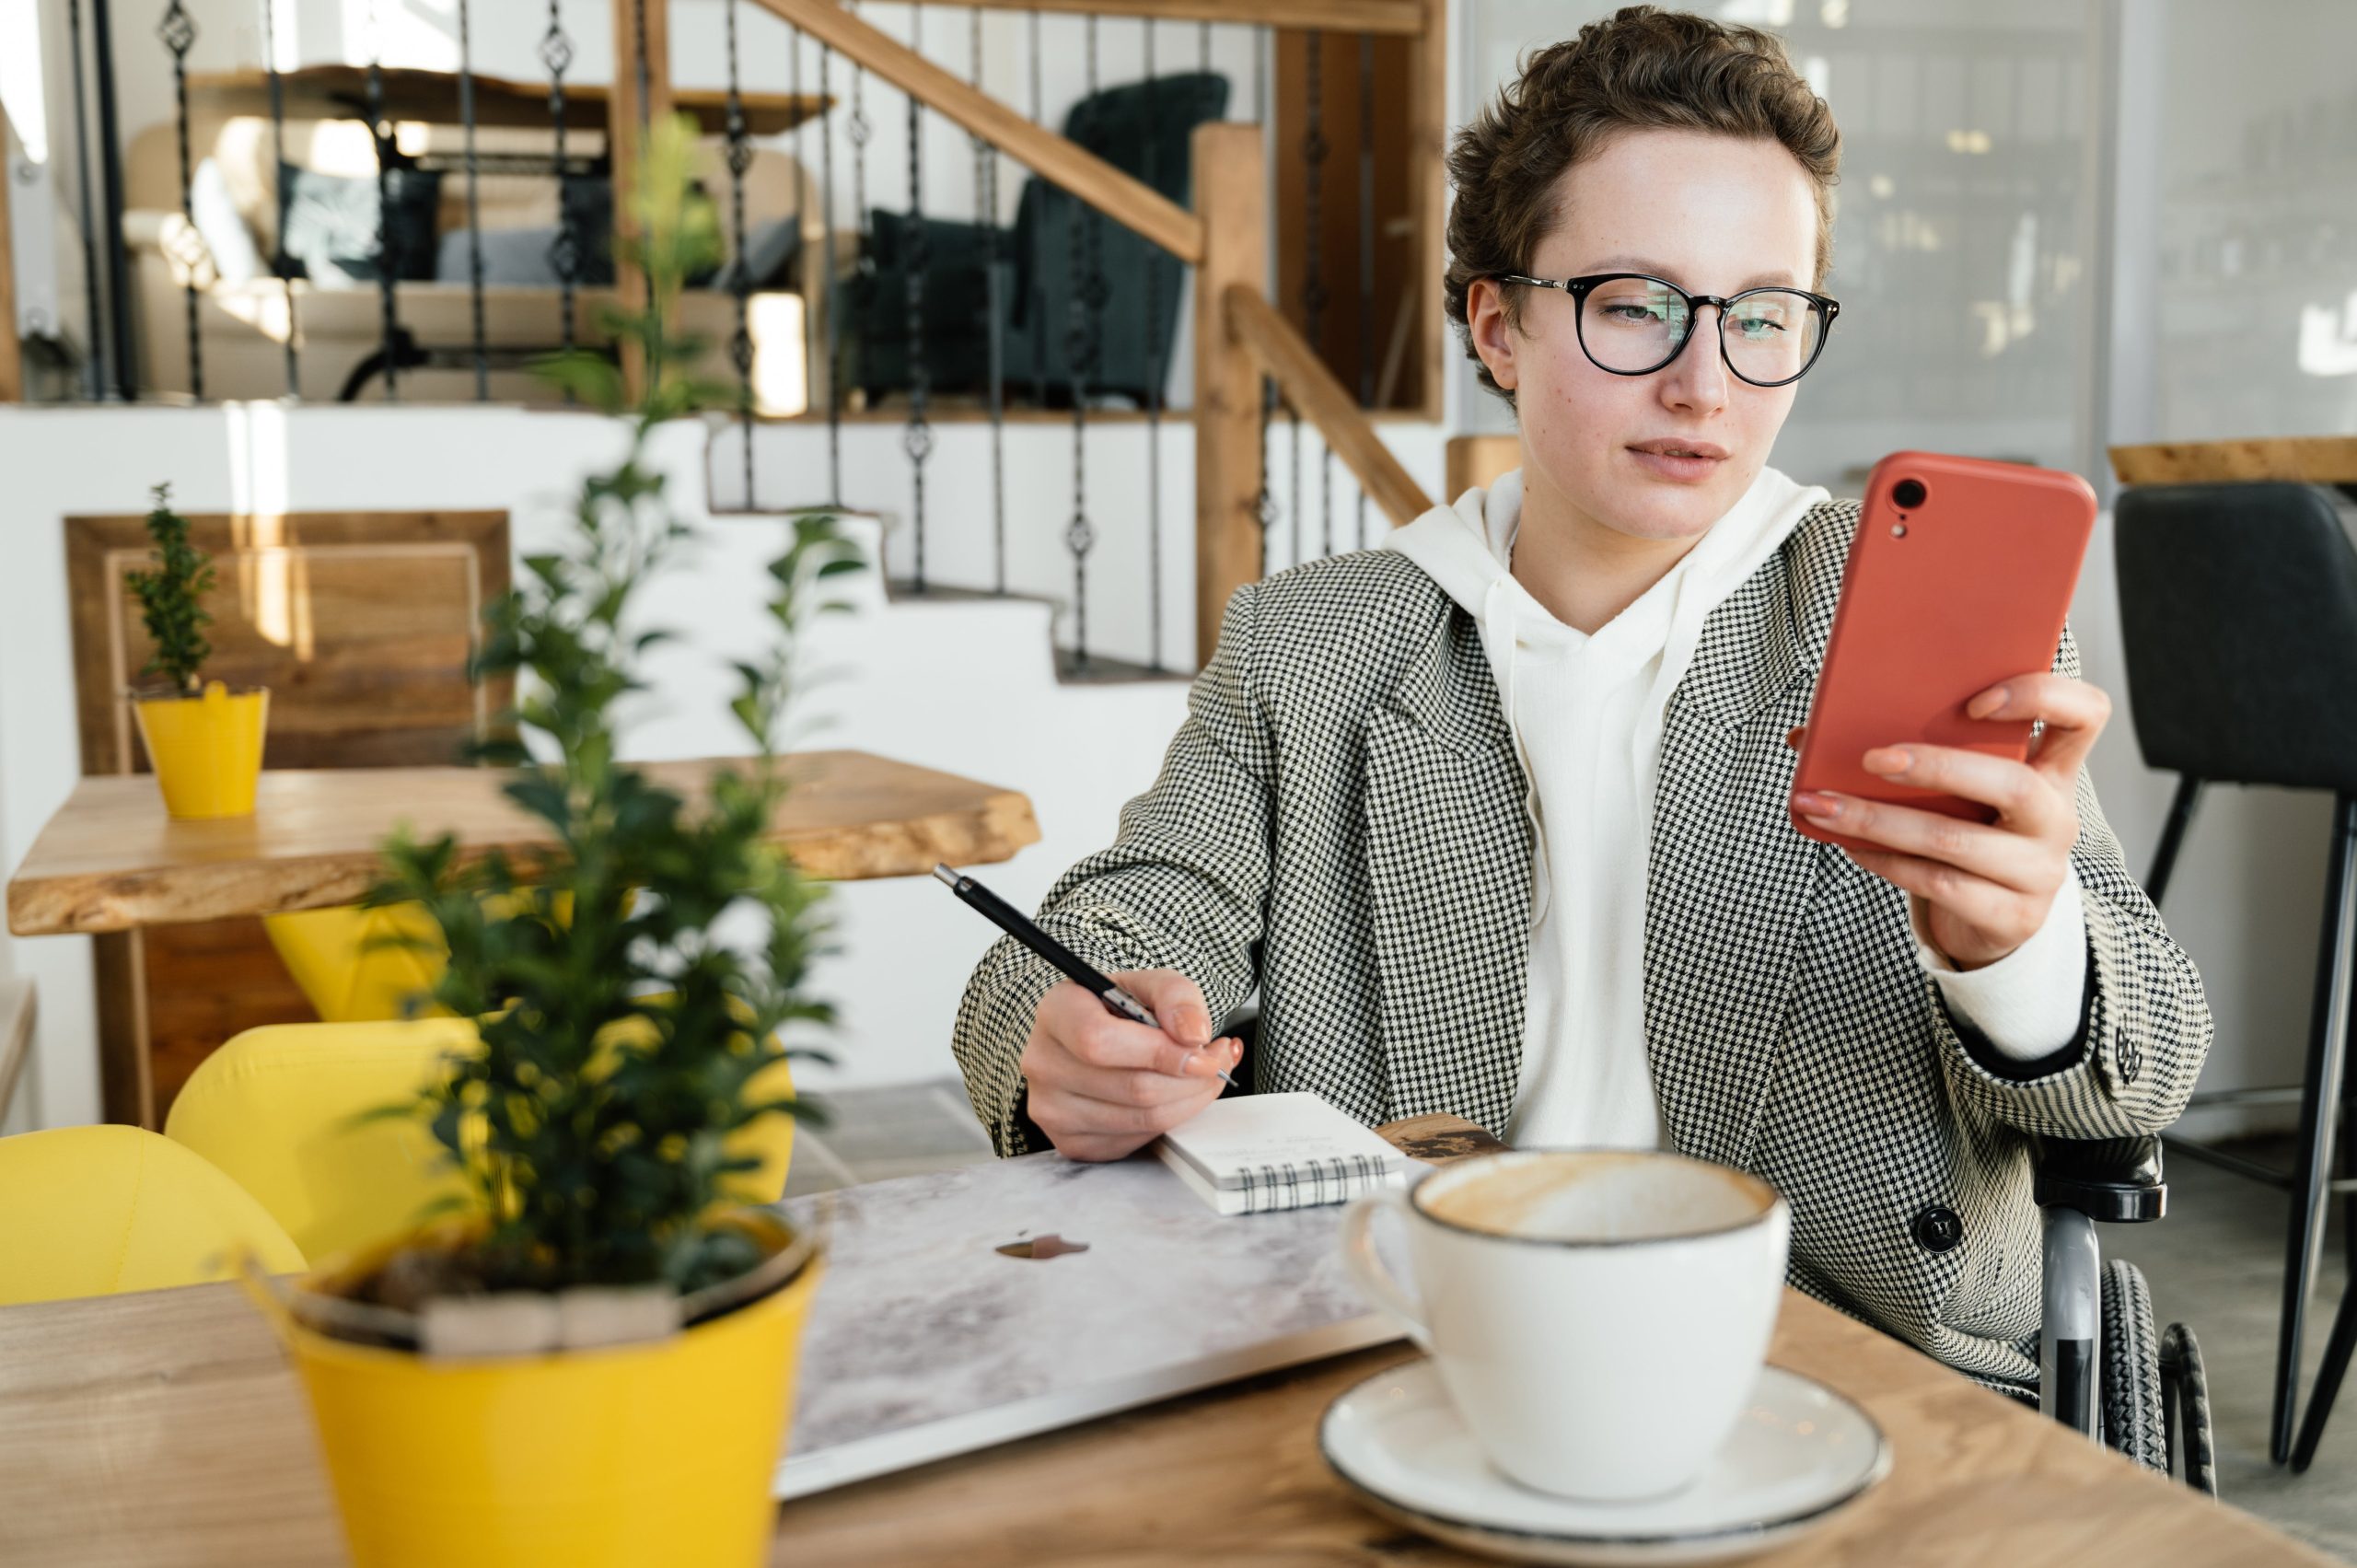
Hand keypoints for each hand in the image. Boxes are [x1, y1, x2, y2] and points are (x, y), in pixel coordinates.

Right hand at [1020, 968, 1242, 1160]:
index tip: (1201, 1048)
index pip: (1098, 1041)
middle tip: (1216, 1059)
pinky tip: (1175, 1096)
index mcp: (1056, 1011)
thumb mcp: (1150, 985)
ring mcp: (1051, 1108)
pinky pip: (1135, 1140)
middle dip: (1191, 1078)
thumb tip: (1193, 1034)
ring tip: (1203, 1074)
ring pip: (1141, 1119)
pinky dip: (1169, 1120)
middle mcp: (1043, 1062)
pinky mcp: (1071, 1143)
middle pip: (1131, 1087)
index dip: (1158, 1051)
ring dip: (1189, 1100)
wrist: (1097, 1040)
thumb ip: (1176, 996)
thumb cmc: (1121, 1011)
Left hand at [1789, 674, 2109, 968]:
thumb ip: (1908, 748)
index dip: (2041, 696)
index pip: (2085, 714)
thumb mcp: (1954, 789)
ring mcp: (2040, 871)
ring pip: (1957, 842)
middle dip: (1936, 767)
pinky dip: (1886, 862)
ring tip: (1822, 805)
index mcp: (2052, 768)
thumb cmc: (1965, 830)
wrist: (1990, 919)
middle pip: (2014, 784)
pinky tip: (1849, 845)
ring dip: (1879, 821)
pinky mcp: (2013, 917)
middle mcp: (2057, 817)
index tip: (1975, 701)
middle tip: (1872, 758)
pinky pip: (1940, 885)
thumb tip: (1806, 736)